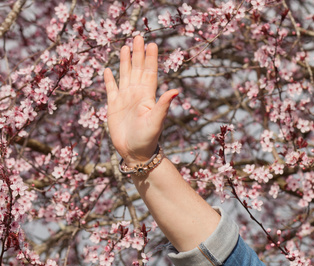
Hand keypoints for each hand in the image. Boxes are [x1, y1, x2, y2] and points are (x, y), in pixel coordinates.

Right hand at [103, 36, 178, 165]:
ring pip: (125, 75)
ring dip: (125, 61)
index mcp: (147, 96)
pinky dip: (110, 79)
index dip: (151, 58)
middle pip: (137, 69)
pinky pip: (111, 89)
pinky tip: (108, 69)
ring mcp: (125, 99)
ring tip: (126, 46)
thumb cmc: (148, 139)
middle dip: (138, 53)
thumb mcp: (156, 121)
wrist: (135, 152)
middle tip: (139, 36)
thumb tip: (176, 90)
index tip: (153, 44)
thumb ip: (163, 104)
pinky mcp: (113, 106)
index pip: (149, 72)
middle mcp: (137, 94)